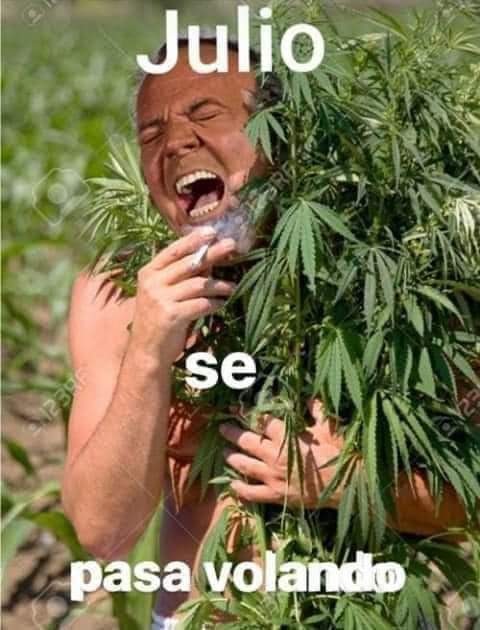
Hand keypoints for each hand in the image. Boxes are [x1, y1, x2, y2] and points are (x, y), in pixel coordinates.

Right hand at [130, 228, 236, 364]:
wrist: (146, 351)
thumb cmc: (158, 320)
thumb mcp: (162, 294)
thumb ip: (179, 277)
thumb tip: (207, 261)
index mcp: (148, 273)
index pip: (173, 251)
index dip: (193, 240)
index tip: (211, 232)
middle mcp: (152, 283)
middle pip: (189, 263)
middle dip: (212, 253)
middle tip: (231, 246)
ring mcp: (161, 299)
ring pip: (198, 284)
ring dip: (219, 285)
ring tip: (232, 287)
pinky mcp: (171, 315)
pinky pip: (201, 304)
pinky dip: (214, 303)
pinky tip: (221, 304)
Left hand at [220, 399, 343, 508]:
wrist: (348, 485)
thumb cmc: (339, 453)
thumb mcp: (329, 427)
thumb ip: (317, 410)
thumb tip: (308, 397)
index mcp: (286, 436)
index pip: (260, 421)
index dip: (244, 413)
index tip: (232, 408)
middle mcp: (275, 455)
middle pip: (246, 441)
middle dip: (231, 433)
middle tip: (221, 428)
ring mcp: (273, 477)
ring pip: (244, 465)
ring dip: (231, 457)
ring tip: (224, 452)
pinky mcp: (276, 495)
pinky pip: (251, 493)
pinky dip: (239, 488)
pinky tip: (232, 484)